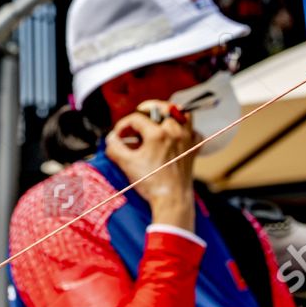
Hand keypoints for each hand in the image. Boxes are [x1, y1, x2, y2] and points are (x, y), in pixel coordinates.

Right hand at [104, 102, 196, 229]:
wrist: (172, 200)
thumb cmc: (152, 183)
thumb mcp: (126, 164)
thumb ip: (115, 147)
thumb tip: (111, 139)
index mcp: (157, 134)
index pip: (136, 119)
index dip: (123, 125)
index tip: (118, 136)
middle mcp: (174, 132)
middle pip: (163, 107)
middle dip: (147, 109)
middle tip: (138, 116)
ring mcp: (186, 139)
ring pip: (183, 114)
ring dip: (170, 113)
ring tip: (159, 120)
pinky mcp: (193, 149)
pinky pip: (194, 132)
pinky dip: (186, 130)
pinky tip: (176, 136)